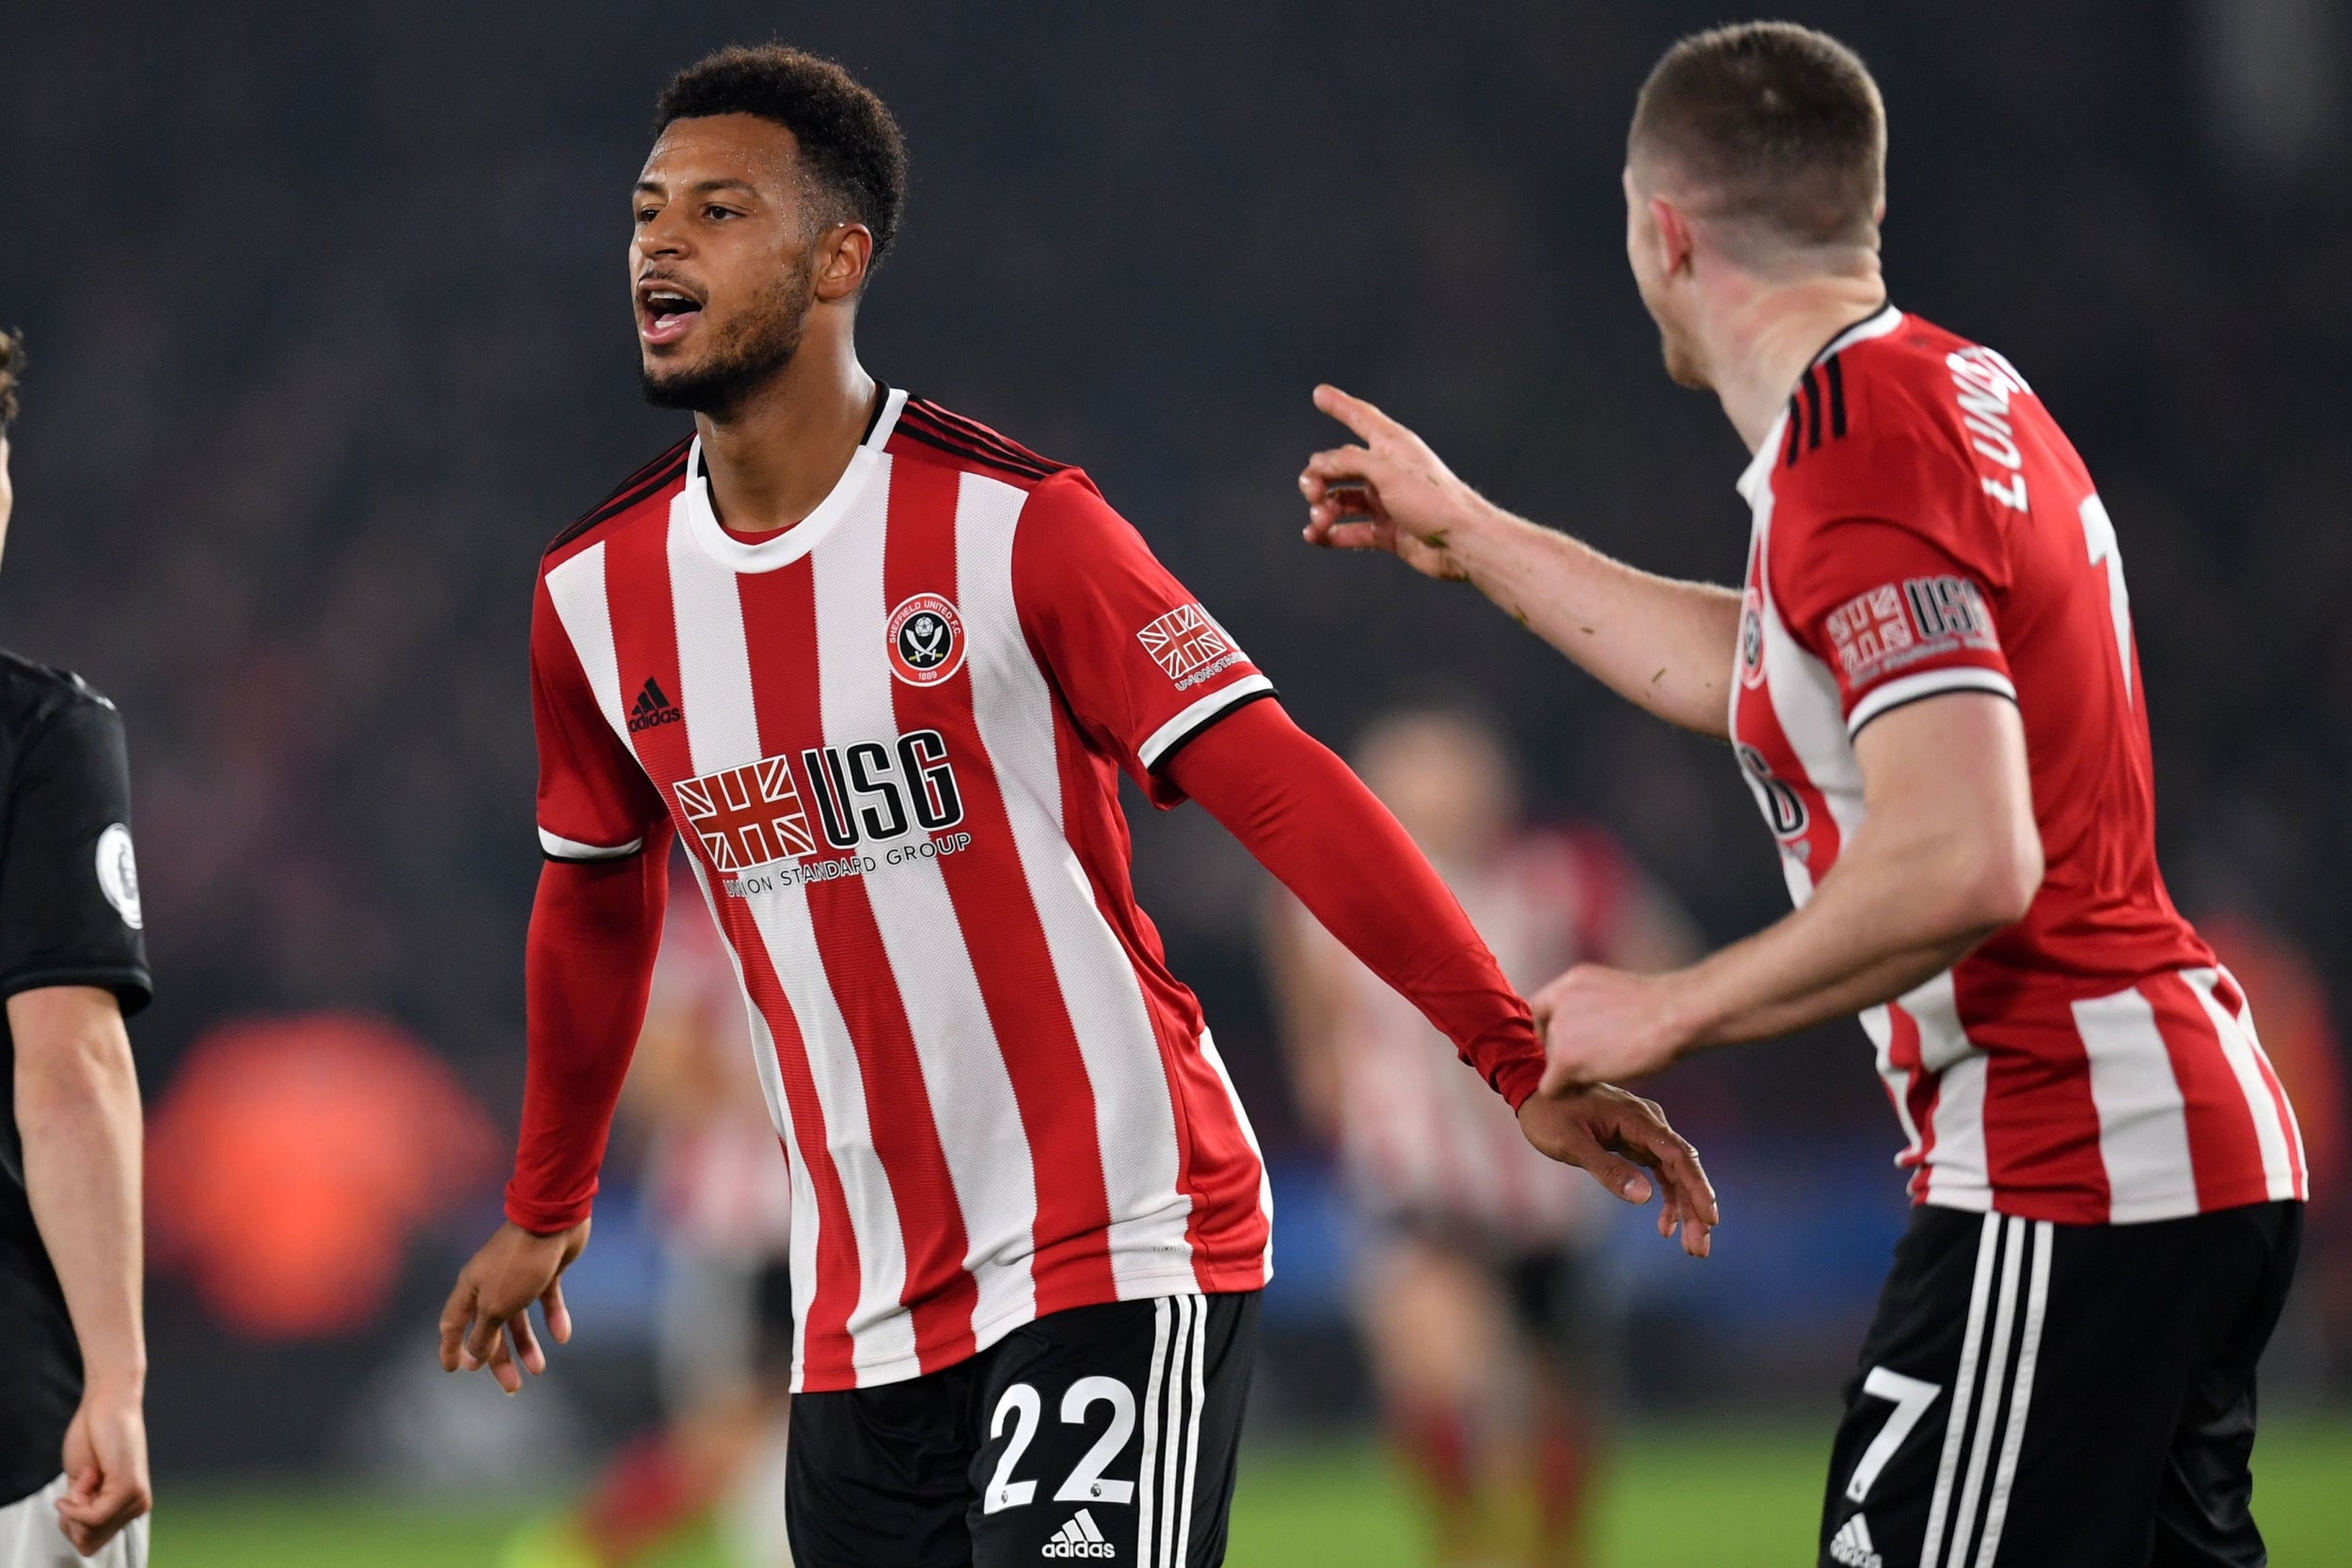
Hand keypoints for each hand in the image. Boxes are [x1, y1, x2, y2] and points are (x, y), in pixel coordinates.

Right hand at [56, 1374, 148, 1555]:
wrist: (107, 1404)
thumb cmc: (93, 1439)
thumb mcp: (80, 1487)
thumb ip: (82, 1515)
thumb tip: (84, 1543)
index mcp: (126, 1508)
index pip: (90, 1543)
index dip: (71, 1523)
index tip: (77, 1492)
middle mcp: (137, 1507)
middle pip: (88, 1542)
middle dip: (73, 1517)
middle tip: (84, 1482)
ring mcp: (136, 1499)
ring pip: (89, 1531)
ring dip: (76, 1504)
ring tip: (90, 1474)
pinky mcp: (129, 1488)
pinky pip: (94, 1517)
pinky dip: (77, 1500)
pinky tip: (84, 1476)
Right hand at [438, 1219, 588, 1394]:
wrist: (553, 1221)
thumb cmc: (518, 1264)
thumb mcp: (496, 1306)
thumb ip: (483, 1334)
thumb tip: (472, 1358)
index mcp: (471, 1289)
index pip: (452, 1324)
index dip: (451, 1348)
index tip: (454, 1370)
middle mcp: (491, 1284)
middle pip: (490, 1328)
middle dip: (499, 1358)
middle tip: (511, 1386)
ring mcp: (518, 1277)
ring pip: (519, 1318)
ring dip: (527, 1344)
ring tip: (538, 1369)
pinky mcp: (545, 1271)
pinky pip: (547, 1300)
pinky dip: (553, 1317)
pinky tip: (562, 1335)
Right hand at [1297, 385, 1481, 580]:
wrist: (1462, 542)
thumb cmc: (1433, 500)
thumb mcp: (1387, 471)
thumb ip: (1349, 462)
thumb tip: (1319, 463)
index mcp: (1392, 446)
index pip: (1360, 417)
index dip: (1339, 405)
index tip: (1319, 393)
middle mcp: (1386, 471)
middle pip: (1339, 466)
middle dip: (1318, 477)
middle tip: (1313, 492)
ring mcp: (1385, 502)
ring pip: (1341, 500)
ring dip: (1323, 509)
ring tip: (1318, 521)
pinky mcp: (1386, 531)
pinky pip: (1350, 531)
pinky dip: (1330, 534)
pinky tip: (1314, 536)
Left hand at [1516, 1083, 1716, 1256]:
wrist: (1532, 1090)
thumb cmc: (1548, 1113)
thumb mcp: (1571, 1144)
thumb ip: (1606, 1169)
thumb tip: (1644, 1196)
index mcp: (1636, 1118)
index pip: (1678, 1155)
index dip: (1697, 1187)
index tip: (1710, 1217)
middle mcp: (1647, 1122)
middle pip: (1683, 1168)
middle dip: (1695, 1208)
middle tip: (1700, 1247)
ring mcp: (1642, 1132)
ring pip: (1674, 1173)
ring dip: (1684, 1208)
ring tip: (1690, 1246)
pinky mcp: (1634, 1141)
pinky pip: (1659, 1171)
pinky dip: (1665, 1197)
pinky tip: (1666, 1225)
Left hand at [1531, 963, 1698, 1092]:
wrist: (1674, 1014)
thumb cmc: (1661, 1008)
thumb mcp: (1614, 994)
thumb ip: (1590, 1007)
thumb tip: (1586, 1032)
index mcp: (1571, 981)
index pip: (1541, 1010)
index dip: (1554, 1031)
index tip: (1573, 1044)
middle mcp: (1559, 1001)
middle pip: (1548, 1040)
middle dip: (1568, 1054)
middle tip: (1599, 1062)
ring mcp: (1559, 1029)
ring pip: (1552, 1065)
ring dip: (1574, 1072)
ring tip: (1608, 1070)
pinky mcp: (1565, 1057)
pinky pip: (1551, 1087)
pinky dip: (1568, 1093)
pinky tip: (1592, 1088)